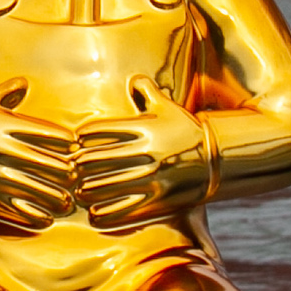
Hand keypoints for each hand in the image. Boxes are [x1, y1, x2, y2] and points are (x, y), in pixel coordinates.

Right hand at [0, 79, 80, 227]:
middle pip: (50, 164)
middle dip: (67, 172)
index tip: (73, 147)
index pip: (50, 135)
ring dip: (58, 197)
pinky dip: (38, 216)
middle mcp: (2, 150)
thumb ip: (6, 92)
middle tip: (75, 176)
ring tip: (67, 201)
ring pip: (40, 191)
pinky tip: (48, 217)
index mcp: (6, 126)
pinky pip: (20, 210)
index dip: (67, 142)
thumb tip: (24, 82)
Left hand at [74, 78, 212, 222]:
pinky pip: (122, 211)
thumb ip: (147, 90)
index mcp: (144, 128)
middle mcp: (146, 152)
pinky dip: (103, 213)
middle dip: (79, 165)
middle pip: (94, 159)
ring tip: (82, 190)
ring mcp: (151, 178)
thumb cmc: (185, 129)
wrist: (216, 158)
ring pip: (103, 186)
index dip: (82, 136)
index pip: (98, 130)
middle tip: (75, 169)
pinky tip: (95, 211)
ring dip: (86, 190)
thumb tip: (133, 78)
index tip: (79, 142)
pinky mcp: (157, 201)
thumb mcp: (168, 106)